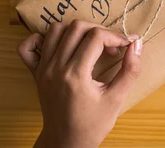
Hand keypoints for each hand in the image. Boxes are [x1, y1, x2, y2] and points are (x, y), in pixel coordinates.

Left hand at [18, 20, 141, 147]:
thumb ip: (130, 71)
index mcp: (75, 75)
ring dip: (75, 31)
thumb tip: (137, 44)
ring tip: (89, 44)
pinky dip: (41, 38)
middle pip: (76, 27)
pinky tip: (59, 46)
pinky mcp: (35, 72)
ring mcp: (43, 69)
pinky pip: (28, 46)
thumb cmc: (92, 125)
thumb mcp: (116, 100)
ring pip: (55, 30)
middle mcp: (56, 67)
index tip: (125, 45)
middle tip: (110, 46)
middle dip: (98, 30)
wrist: (66, 143)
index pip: (96, 37)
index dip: (115, 36)